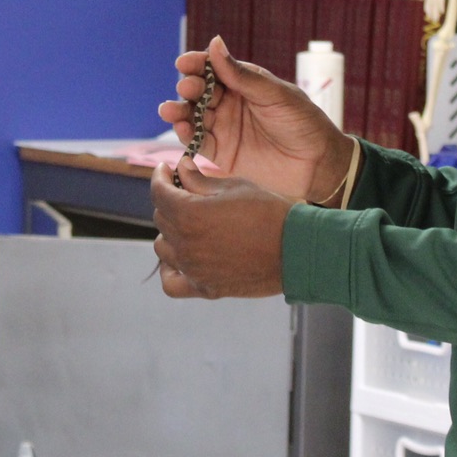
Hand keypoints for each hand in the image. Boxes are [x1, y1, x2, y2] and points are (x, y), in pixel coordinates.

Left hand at [151, 159, 290, 298]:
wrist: (298, 249)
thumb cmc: (270, 212)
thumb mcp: (236, 187)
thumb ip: (200, 179)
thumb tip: (180, 168)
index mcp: (190, 214)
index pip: (159, 193)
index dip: (160, 177)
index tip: (166, 170)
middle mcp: (186, 244)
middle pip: (161, 218)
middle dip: (170, 201)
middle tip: (186, 193)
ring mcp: (194, 269)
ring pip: (162, 248)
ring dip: (170, 233)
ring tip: (189, 224)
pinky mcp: (206, 288)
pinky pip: (171, 283)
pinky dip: (171, 270)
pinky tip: (181, 259)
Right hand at [159, 35, 355, 201]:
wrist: (318, 164)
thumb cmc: (303, 122)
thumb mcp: (274, 95)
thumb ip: (242, 75)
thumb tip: (214, 43)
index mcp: (244, 83)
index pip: (214, 69)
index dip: (197, 64)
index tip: (184, 63)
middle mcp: (230, 103)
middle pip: (200, 91)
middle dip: (189, 88)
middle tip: (186, 88)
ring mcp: (224, 127)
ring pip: (194, 116)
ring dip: (179, 111)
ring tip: (169, 110)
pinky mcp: (222, 153)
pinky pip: (198, 142)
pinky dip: (187, 135)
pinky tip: (181, 128)